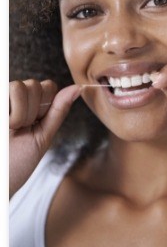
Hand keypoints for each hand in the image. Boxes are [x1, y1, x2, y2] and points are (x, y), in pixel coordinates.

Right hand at [9, 79, 80, 196]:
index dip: (46, 105)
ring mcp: (3, 101)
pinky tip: (5, 125)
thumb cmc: (17, 162)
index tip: (37, 124)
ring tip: (11, 128)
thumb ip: (59, 110)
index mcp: (31, 105)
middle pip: (35, 84)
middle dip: (33, 111)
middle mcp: (14, 99)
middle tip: (22, 129)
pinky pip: (10, 89)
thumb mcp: (43, 136)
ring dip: (21, 113)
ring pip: (21, 86)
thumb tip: (79, 87)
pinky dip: (12, 113)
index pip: (48, 86)